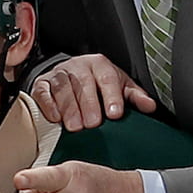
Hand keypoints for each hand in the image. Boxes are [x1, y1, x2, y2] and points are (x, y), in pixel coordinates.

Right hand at [31, 54, 154, 130]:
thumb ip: (133, 96)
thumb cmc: (96, 84)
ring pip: (62, 87)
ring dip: (68, 108)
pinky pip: (43, 92)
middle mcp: (78, 66)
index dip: (111, 96)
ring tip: (75, 127)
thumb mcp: (118, 87)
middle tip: (93, 124)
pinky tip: (55, 118)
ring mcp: (58, 74)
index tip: (114, 114)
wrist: (69, 74)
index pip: (107, 77)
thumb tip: (150, 106)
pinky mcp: (41, 84)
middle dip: (88, 104)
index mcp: (100, 65)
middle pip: (83, 83)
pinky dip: (48, 105)